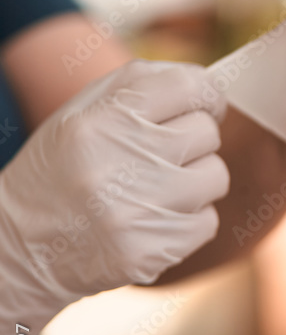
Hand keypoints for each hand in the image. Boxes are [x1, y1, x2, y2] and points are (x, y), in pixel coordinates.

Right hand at [0, 59, 228, 334]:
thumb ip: (140, 84)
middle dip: (192, 139)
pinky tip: (153, 219)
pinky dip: (190, 220)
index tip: (205, 105)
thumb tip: (205, 83)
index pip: (189, 87)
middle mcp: (121, 163)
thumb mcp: (80, 112)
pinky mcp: (150, 252)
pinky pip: (208, 221)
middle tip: (162, 153)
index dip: (206, 93)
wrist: (19, 248)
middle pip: (207, 132)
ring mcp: (138, 212)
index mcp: (102, 121)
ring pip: (215, 176)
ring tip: (156, 188)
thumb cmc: (59, 168)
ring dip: (195, 180)